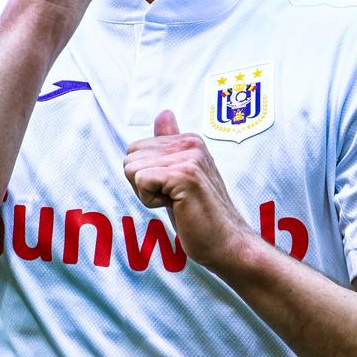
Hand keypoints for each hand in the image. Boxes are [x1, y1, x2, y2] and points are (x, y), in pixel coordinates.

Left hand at [123, 110, 255, 272]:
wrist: (226, 243)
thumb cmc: (201, 214)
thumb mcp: (182, 174)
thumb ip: (170, 144)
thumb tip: (164, 113)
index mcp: (189, 140)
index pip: (135, 149)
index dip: (145, 176)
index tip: (171, 190)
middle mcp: (191, 143)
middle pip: (130, 157)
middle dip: (142, 184)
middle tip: (172, 198)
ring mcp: (189, 158)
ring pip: (132, 169)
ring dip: (147, 194)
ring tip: (176, 203)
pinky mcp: (185, 176)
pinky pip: (141, 180)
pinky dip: (150, 201)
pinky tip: (176, 206)